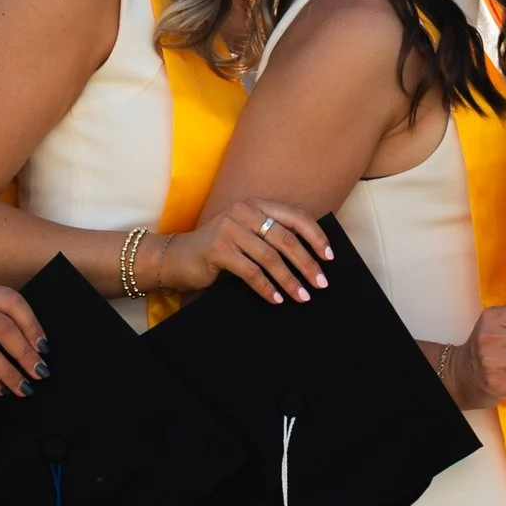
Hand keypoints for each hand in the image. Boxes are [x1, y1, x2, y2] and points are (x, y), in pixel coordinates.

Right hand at [0, 284, 47, 396]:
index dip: (32, 325)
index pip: (11, 301)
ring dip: (9, 372)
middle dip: (24, 353)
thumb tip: (39, 350)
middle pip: (0, 326)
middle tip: (39, 373)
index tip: (44, 349)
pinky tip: (0, 390)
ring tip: (23, 387)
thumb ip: (3, 323)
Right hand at [156, 199, 334, 305]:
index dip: (316, 237)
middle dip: (307, 264)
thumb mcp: (247, 237)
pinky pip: (251, 272)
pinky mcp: (218, 249)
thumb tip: (309, 259)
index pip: (295, 217)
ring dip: (290, 280)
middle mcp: (244, 211)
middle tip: (320, 283)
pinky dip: (267, 288)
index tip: (329, 257)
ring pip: (270, 257)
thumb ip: (271, 238)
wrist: (176, 257)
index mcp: (256, 205)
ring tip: (302, 296)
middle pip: (286, 239)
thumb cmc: (218, 250)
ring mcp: (230, 228)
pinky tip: (277, 299)